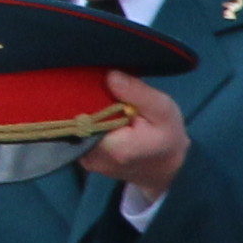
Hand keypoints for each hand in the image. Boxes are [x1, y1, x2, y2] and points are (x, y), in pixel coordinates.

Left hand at [78, 79, 190, 201]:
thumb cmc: (167, 137)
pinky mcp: (84, 160)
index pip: (82, 114)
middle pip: (75, 120)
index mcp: (112, 148)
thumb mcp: (163, 109)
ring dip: (87, 111)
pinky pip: (78, 134)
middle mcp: (92, 158)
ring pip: (75, 127)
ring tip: (105, 100)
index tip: (98, 81)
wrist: (167, 167)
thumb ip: (136, 92)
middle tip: (104, 89)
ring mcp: (85, 161)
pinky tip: (102, 113)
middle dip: (86, 101)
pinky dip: (88, 121)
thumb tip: (109, 75)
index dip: (86, 94)